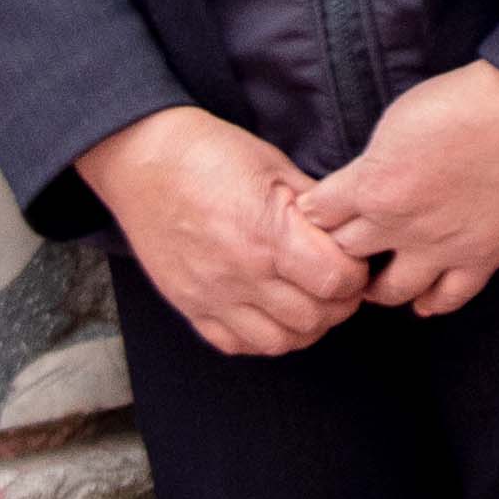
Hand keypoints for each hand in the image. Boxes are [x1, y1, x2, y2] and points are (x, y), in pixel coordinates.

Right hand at [79, 105, 365, 357]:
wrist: (143, 160)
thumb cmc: (211, 154)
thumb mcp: (275, 167)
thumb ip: (314, 208)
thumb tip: (349, 232)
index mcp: (268, 234)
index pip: (336, 280)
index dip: (355, 273)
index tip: (352, 260)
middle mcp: (241, 273)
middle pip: (314, 317)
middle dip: (338, 303)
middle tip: (337, 283)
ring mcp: (212, 295)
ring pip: (280, 341)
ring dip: (305, 326)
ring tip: (308, 301)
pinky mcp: (189, 306)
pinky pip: (236, 344)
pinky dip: (262, 337)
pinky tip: (269, 312)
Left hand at [296, 62, 498, 314]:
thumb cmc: (457, 104)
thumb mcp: (392, 124)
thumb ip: (367, 166)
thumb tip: (351, 189)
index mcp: (371, 187)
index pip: (317, 217)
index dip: (313, 214)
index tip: (316, 215)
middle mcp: (398, 226)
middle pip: (344, 256)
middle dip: (336, 251)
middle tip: (338, 250)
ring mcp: (440, 248)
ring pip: (390, 292)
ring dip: (376, 287)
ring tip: (374, 279)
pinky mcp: (480, 259)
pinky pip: (447, 299)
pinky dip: (430, 303)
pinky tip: (422, 299)